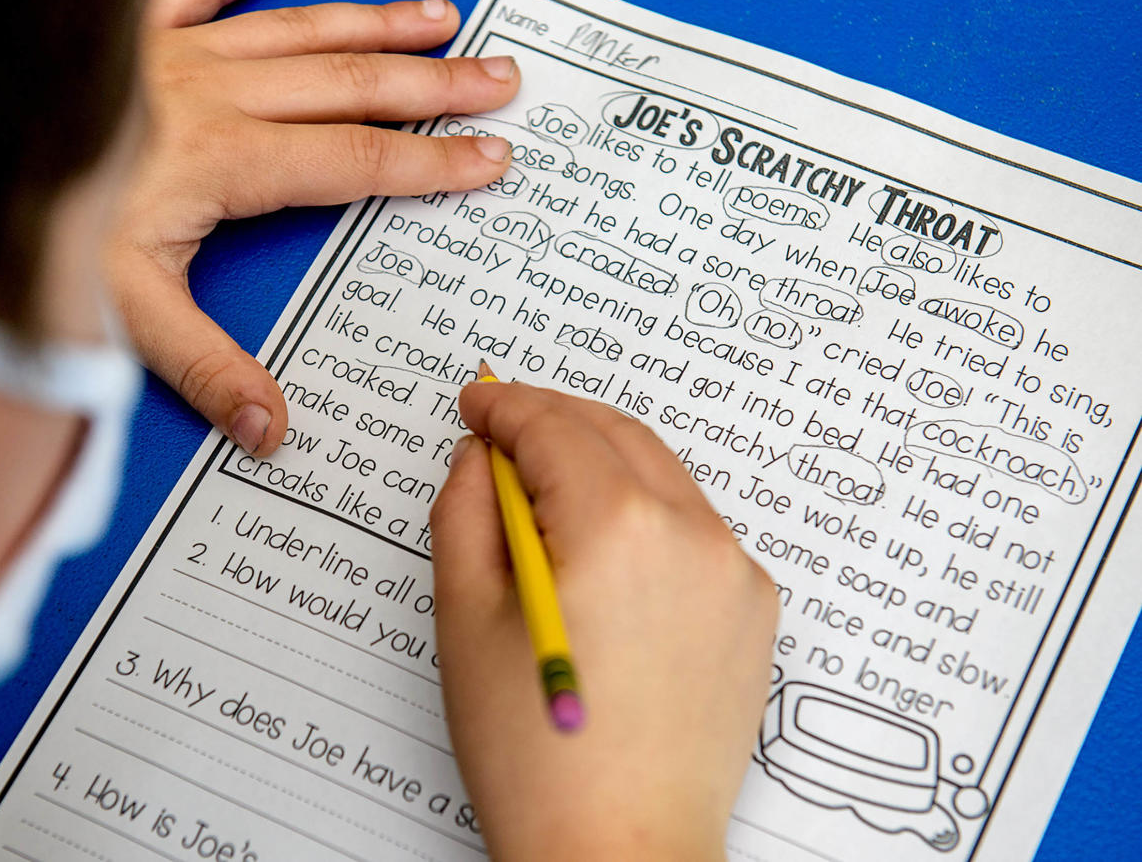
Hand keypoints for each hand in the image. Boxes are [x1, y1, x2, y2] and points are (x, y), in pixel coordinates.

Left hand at [108, 0, 519, 453]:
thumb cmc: (40, 232)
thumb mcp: (120, 313)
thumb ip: (204, 368)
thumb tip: (273, 433)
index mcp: (221, 163)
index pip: (352, 161)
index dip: (430, 163)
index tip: (490, 158)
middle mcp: (212, 96)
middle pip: (348, 87)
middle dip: (432, 86)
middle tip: (499, 80)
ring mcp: (178, 54)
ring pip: (300, 31)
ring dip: (376, 26)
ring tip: (439, 20)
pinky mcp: (142, 32)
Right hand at [430, 383, 778, 861]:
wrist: (621, 850)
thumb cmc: (539, 756)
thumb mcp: (467, 618)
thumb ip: (465, 511)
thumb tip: (479, 456)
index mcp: (615, 526)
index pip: (553, 427)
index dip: (505, 405)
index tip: (475, 401)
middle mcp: (691, 533)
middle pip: (615, 434)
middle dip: (552, 420)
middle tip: (500, 430)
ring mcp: (733, 570)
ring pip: (659, 475)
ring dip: (600, 463)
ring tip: (543, 493)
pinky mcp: (752, 607)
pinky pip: (691, 526)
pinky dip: (643, 513)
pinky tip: (602, 550)